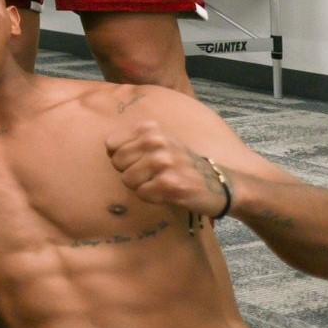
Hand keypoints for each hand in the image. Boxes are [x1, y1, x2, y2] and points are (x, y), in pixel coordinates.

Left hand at [106, 121, 229, 216]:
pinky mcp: (171, 184)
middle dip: (130, 173)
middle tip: (152, 175)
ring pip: (128, 180)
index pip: (111, 144)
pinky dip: (153, 197)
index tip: (140, 161)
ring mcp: (164, 162)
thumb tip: (108, 149)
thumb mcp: (160, 143)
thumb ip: (134, 142)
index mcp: (151, 129)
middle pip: (117, 163)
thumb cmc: (183, 165)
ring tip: (161, 183)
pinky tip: (169, 193)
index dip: (122, 158)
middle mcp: (157, 142)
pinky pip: (142, 194)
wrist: (220, 184)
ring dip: (142, 187)